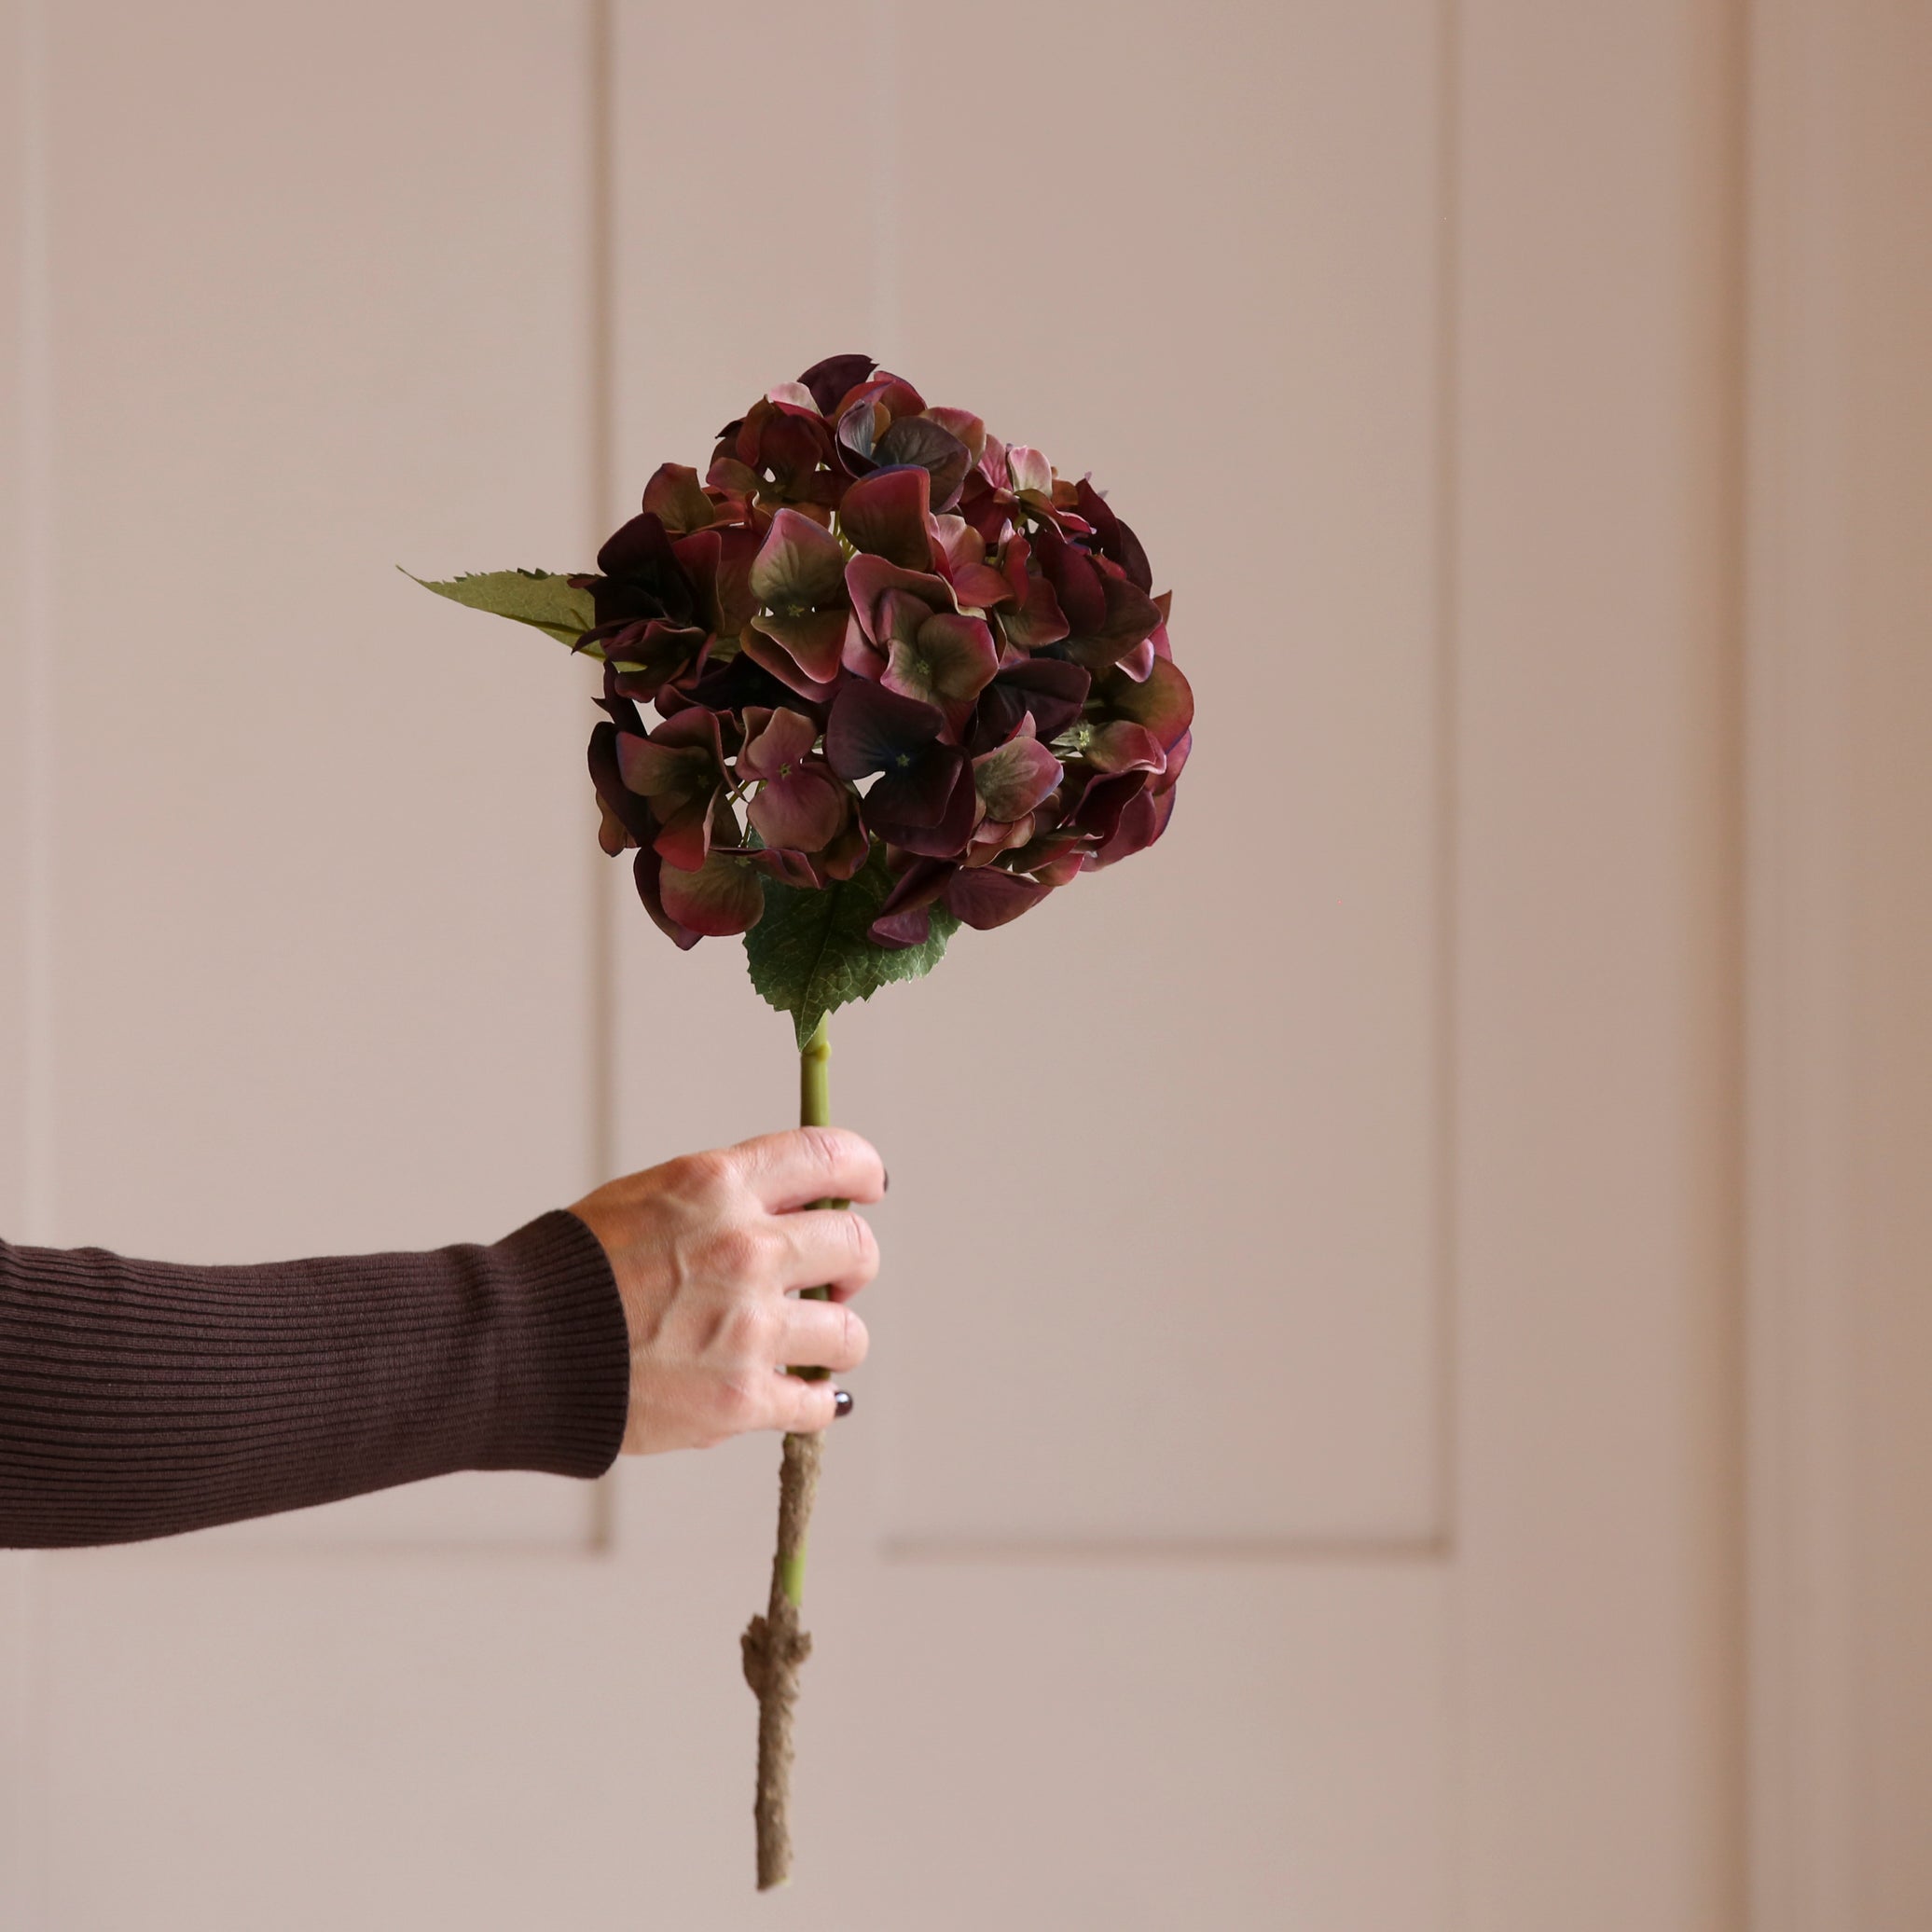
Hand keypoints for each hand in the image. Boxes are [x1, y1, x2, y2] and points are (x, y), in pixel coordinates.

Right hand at [569, 1127, 883, 1455]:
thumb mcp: (652, 1196)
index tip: (869, 1187)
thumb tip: (801, 1207)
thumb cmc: (577, 1269)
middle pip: (857, 1246)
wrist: (517, 1347)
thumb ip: (727, 1198)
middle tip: (831, 1282)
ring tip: (806, 1347)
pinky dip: (814, 1402)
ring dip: (834, 1339)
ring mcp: (749, 1328)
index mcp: (720, 1185)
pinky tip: (799, 1396)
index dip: (863, 1172)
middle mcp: (746, 1249)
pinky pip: (819, 1402)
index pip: (831, 1156)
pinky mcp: (741, 1400)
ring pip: (849, 1332)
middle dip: (851, 1264)